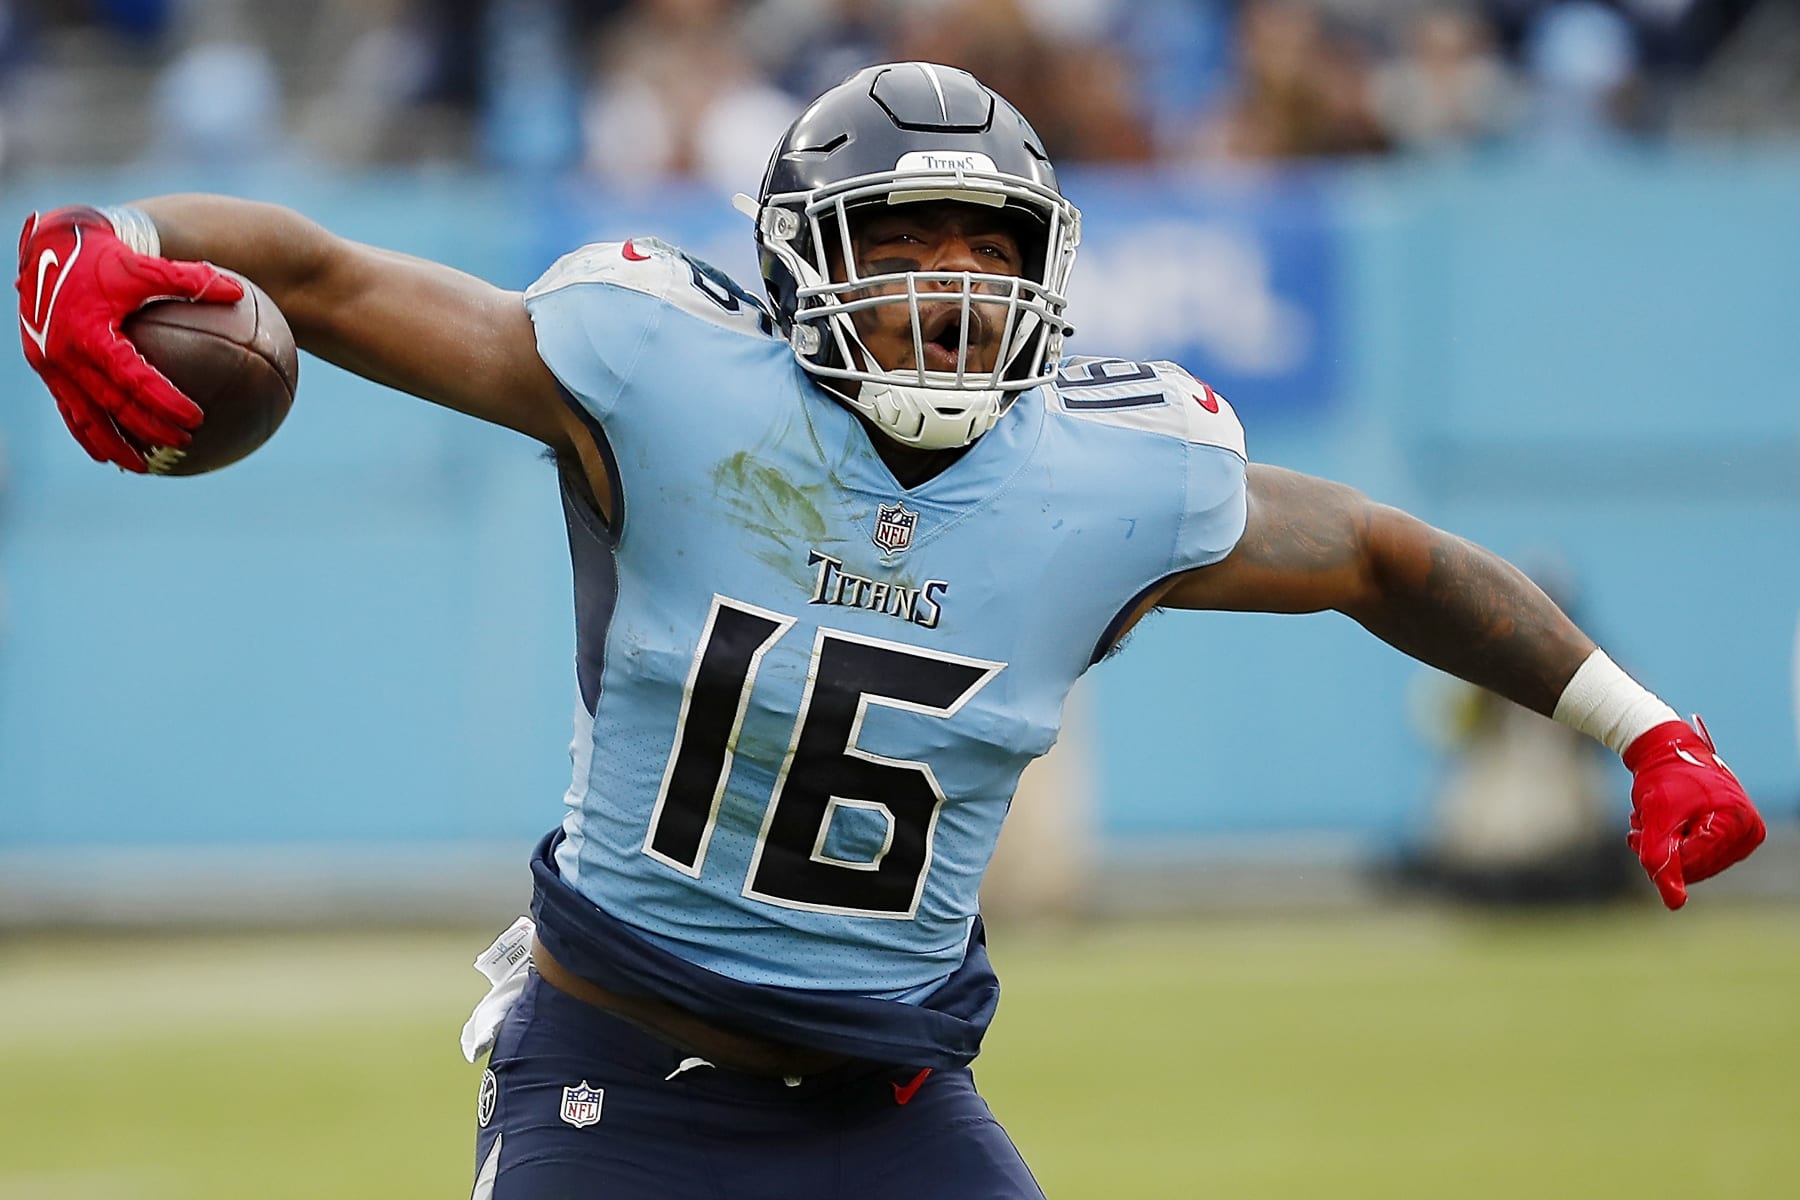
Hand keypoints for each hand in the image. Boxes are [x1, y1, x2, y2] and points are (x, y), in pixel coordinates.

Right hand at [17, 205, 242, 470]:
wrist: (47, 247)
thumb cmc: (103, 256)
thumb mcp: (143, 265)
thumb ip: (189, 280)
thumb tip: (238, 293)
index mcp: (90, 332)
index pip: (133, 378)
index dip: (164, 401)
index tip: (196, 419)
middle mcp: (64, 354)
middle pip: (112, 405)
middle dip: (148, 430)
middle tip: (185, 444)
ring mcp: (49, 365)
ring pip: (83, 418)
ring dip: (113, 446)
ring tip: (144, 468)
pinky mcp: (43, 369)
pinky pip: (67, 410)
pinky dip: (87, 435)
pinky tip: (108, 456)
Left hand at [1623, 717, 1765, 908]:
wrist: (1666, 749)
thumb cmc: (1663, 777)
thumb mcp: (1657, 819)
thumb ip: (1661, 860)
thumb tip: (1675, 905)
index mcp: (1737, 824)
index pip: (1694, 863)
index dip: (1659, 854)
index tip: (1636, 836)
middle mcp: (1748, 831)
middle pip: (1697, 866)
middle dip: (1662, 851)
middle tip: (1637, 831)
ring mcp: (1742, 834)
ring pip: (1696, 862)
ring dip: (1665, 847)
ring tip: (1645, 825)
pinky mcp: (1731, 833)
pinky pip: (1700, 853)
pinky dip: (1674, 842)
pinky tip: (1659, 825)